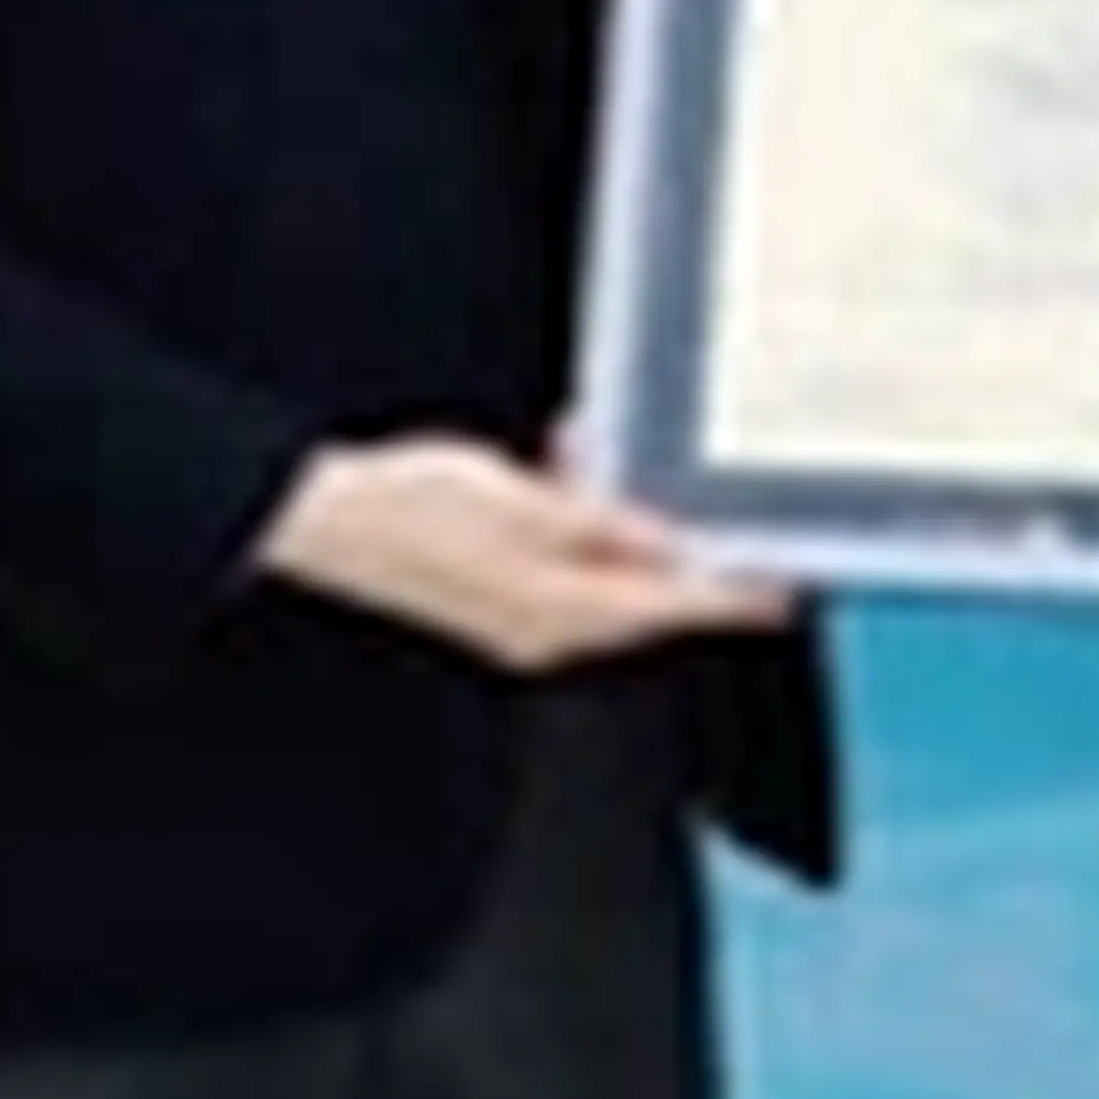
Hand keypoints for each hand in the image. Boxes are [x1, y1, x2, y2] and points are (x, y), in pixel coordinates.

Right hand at [252, 438, 799, 672]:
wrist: (321, 519)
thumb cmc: (407, 511)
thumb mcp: (524, 503)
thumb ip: (601, 524)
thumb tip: (661, 542)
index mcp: (559, 613)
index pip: (668, 608)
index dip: (727, 594)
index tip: (776, 588)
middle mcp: (542, 630)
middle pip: (638, 597)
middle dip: (671, 548)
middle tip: (709, 512)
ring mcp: (512, 618)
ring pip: (597, 575)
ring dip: (617, 525)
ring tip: (609, 469)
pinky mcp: (487, 595)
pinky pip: (557, 566)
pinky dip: (574, 525)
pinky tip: (564, 476)